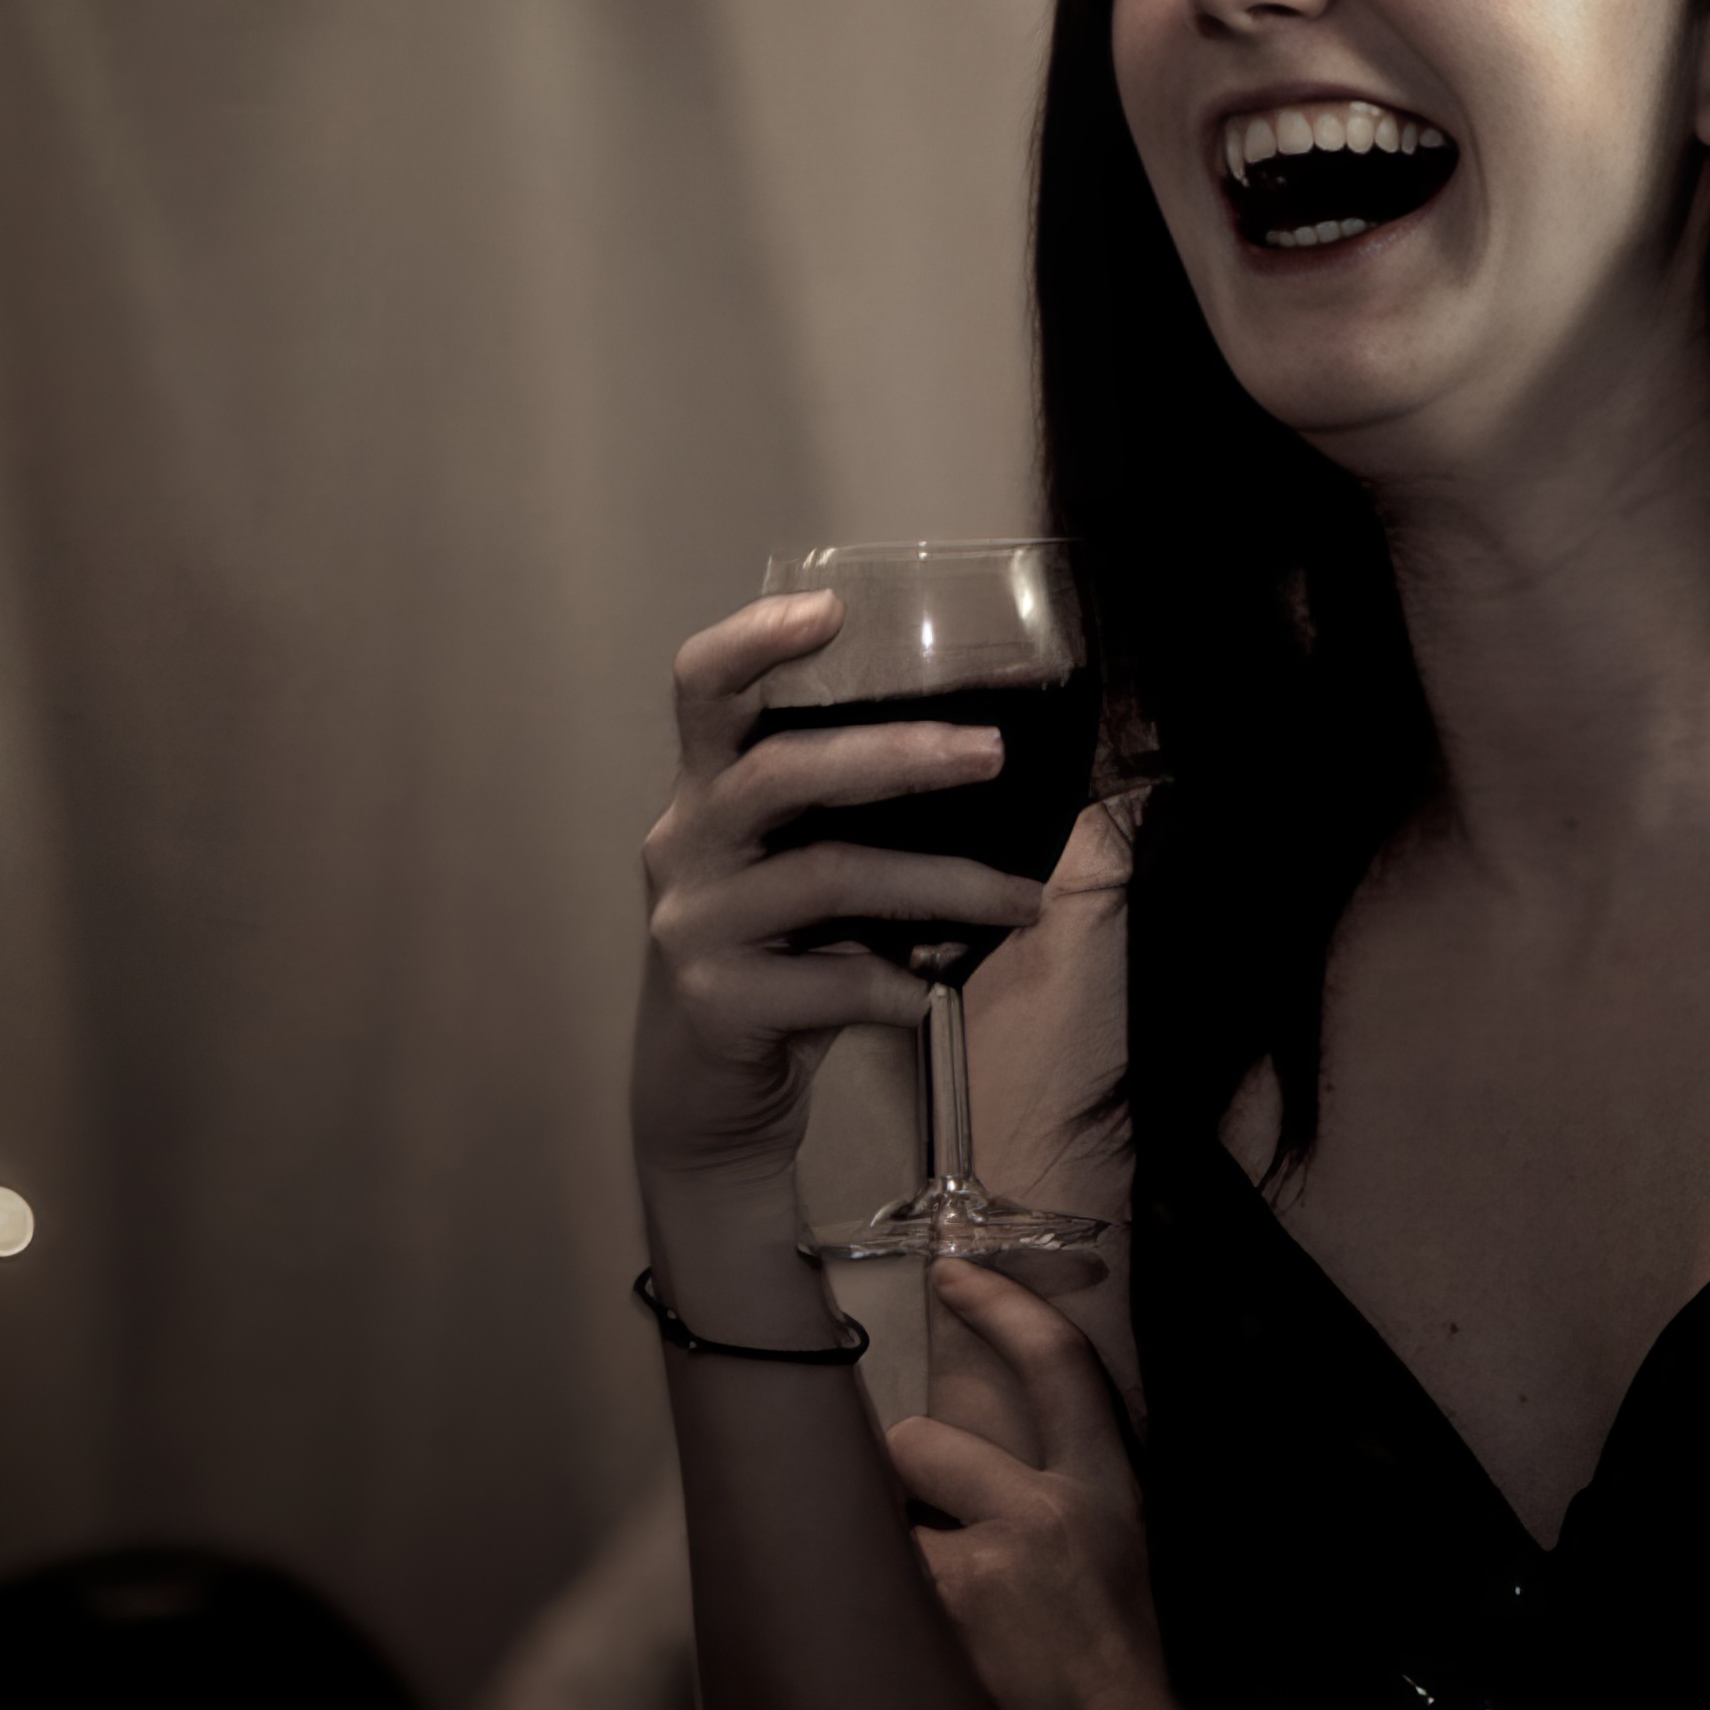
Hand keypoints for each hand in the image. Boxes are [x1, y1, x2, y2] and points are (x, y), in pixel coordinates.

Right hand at [633, 591, 1053, 1187]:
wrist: (705, 1098)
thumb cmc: (778, 962)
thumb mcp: (799, 876)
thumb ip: (852, 824)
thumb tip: (991, 778)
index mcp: (706, 793)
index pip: (702, 690)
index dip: (755, 640)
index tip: (830, 611)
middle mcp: (685, 842)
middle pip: (780, 772)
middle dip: (896, 755)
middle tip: (991, 753)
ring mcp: (693, 923)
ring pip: (826, 875)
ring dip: (942, 884)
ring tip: (1024, 899)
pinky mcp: (716, 1000)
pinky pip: (830, 982)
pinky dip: (899, 984)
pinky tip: (937, 993)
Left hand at [894, 1262, 1230, 1709]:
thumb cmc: (1125, 1678)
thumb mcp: (1120, 1560)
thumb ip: (1067, 1499)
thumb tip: (983, 1461)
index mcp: (1113, 1489)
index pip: (1061, 1364)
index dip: (1004, 1304)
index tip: (955, 1269)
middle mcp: (1061, 1506)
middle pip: (928, 1432)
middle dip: (901, 1482)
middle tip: (924, 1534)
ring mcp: (1007, 1552)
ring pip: (892, 1500)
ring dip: (892, 1543)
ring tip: (937, 1602)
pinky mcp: (959, 1602)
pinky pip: (882, 1570)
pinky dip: (888, 1602)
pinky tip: (929, 1645)